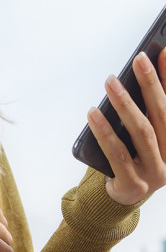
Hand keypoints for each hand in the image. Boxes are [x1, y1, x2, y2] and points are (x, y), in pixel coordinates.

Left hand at [88, 48, 165, 204]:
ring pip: (142, 132)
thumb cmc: (130, 160)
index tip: (162, 51)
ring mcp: (155, 174)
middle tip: (138, 59)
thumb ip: (143, 112)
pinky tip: (93, 112)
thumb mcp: (140, 136)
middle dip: (151, 84)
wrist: (118, 200)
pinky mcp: (133, 185)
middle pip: (162, 115)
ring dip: (126, 104)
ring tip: (111, 82)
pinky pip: (117, 154)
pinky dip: (105, 131)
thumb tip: (136, 77)